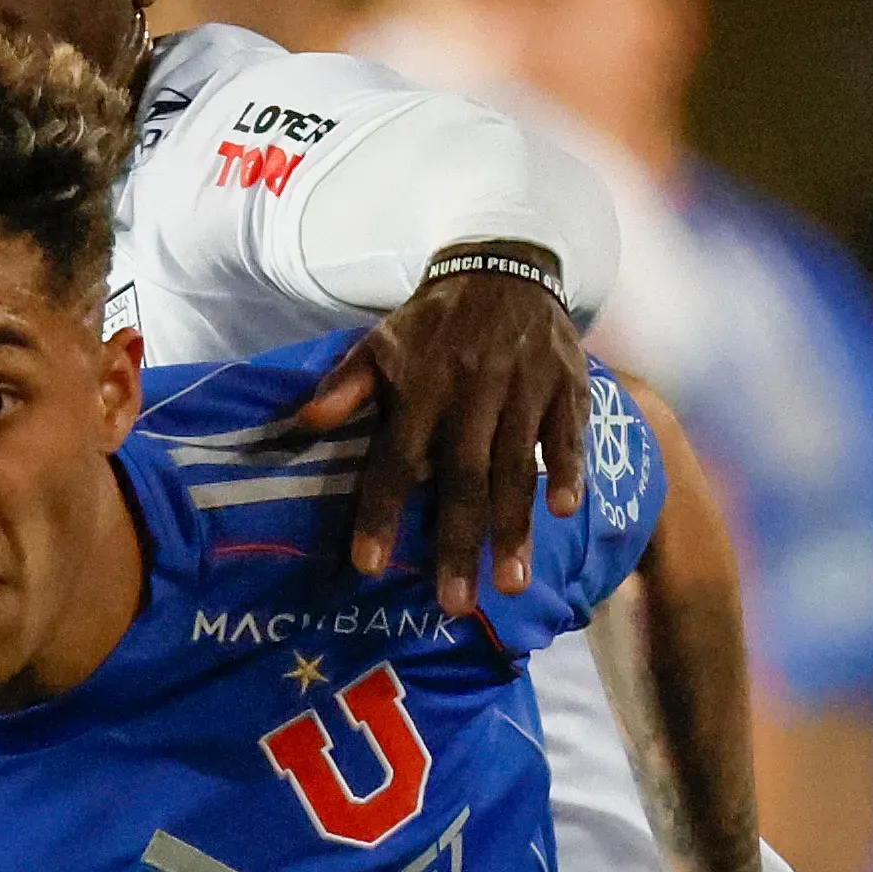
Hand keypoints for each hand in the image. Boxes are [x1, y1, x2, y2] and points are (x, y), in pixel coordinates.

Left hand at [273, 266, 589, 621]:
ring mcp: (523, 389)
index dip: (381, 512)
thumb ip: (346, 385)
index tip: (368, 565)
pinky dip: (568, 470)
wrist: (505, 266)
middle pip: (462, 478)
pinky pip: (567, 434)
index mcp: (421, 385)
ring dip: (515, 527)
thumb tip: (304, 423)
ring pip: (517, 467)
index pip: (395, 458)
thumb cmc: (434, 324)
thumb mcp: (382, 341)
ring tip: (511, 584)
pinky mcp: (566, 387)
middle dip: (458, 543)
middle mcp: (472, 390)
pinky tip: (566, 512)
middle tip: (455, 604)